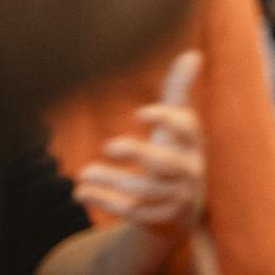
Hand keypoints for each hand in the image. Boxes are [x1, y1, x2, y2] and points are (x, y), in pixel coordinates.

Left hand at [73, 51, 204, 238]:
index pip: (187, 129)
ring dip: (112, 182)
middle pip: (165, 164)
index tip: (139, 113)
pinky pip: (134, 214)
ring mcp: (177, 198)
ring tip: (83, 173)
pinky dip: (106, 202)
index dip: (167, 120)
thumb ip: (179, 92)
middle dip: (137, 154)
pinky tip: (81, 192)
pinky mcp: (162, 220)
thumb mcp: (176, 127)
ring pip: (146, 192)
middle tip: (108, 145)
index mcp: (192, 144)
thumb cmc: (174, 156)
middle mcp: (189, 171)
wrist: (181, 211)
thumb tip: (193, 54)